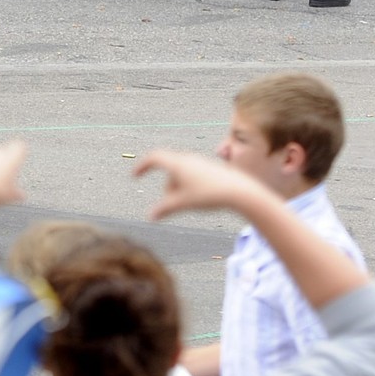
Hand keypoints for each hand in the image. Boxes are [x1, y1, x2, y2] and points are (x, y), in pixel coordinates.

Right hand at [133, 150, 269, 220]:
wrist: (239, 191)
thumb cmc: (209, 195)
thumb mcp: (183, 203)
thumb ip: (164, 209)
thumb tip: (150, 216)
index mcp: (177, 163)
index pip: (154, 158)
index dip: (142, 166)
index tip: (135, 176)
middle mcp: (187, 158)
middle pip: (169, 170)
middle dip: (168, 186)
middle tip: (172, 204)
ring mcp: (200, 162)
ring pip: (181, 173)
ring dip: (179, 187)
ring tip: (190, 203)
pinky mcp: (210, 168)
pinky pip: (193, 175)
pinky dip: (190, 186)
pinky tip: (202, 198)